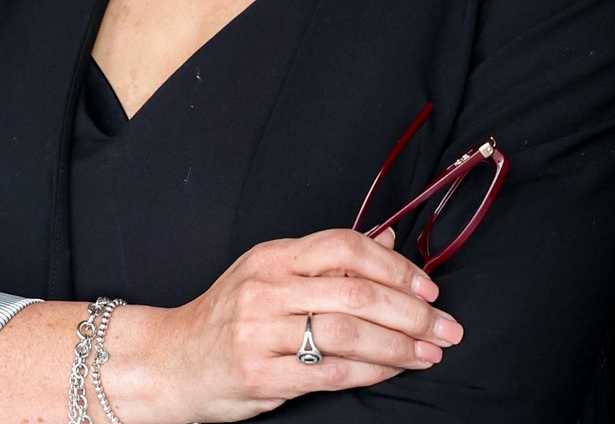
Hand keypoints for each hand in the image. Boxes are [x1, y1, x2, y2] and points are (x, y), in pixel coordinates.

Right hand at [102, 227, 464, 423]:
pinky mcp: (259, 373)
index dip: (394, 265)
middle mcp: (266, 287)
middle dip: (411, 312)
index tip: (428, 288)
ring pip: (347, 331)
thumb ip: (327, 263)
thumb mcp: (270, 276)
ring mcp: (260, 331)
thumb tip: (389, 241)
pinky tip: (394, 371)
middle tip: (446, 328)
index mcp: (273, 256)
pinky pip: (329, 371)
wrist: (168, 363)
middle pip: (355, 290)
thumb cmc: (226, 319)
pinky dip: (371, 371)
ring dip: (399, 345)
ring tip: (430, 354)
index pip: (344, 246)